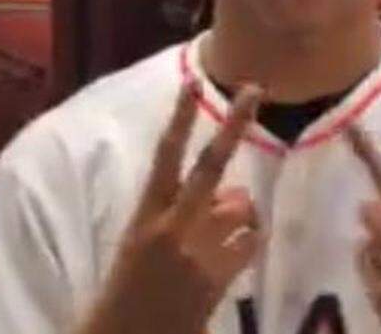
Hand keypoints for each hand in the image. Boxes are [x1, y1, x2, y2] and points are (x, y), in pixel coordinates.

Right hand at [80, 79, 264, 333]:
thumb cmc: (126, 295)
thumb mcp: (141, 247)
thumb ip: (181, 216)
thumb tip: (228, 197)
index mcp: (143, 217)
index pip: (163, 158)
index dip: (179, 121)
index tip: (191, 85)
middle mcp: (171, 228)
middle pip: (210, 166)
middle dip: (234, 126)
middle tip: (254, 89)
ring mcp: (197, 252)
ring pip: (240, 208)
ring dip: (240, 214)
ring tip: (222, 234)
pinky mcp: (217, 279)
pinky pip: (250, 243)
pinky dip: (247, 244)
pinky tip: (231, 259)